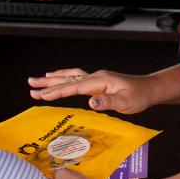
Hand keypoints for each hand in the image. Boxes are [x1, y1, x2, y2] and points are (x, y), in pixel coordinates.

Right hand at [28, 68, 155, 113]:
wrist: (149, 89)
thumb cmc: (139, 97)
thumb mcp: (125, 102)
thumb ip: (107, 101)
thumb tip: (90, 102)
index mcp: (99, 81)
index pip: (74, 87)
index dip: (57, 92)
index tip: (42, 95)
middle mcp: (95, 77)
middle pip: (67, 78)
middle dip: (48, 83)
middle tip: (30, 84)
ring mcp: (96, 78)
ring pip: (70, 76)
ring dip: (53, 78)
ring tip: (37, 79)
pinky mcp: (97, 81)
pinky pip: (76, 78)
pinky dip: (64, 77)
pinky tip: (58, 78)